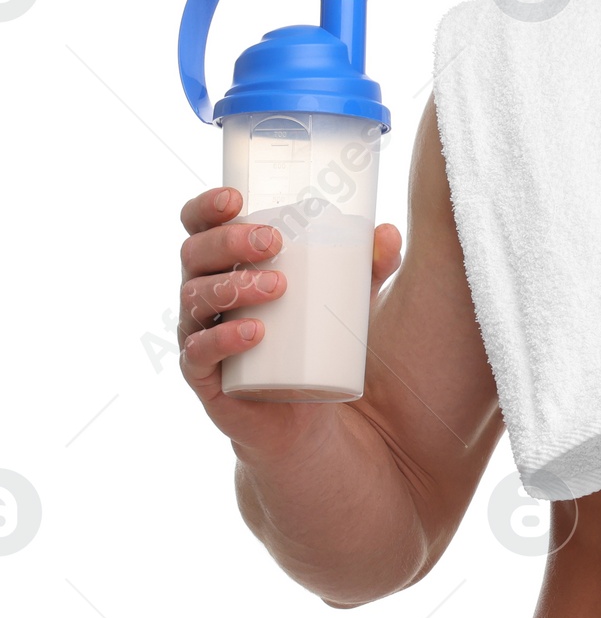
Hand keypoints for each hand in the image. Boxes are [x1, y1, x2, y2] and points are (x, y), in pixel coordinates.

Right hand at [176, 185, 400, 450]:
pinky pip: (198, 354)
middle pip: (194, 255)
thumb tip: (388, 232)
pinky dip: (222, 340)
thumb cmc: (313, 345)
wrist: (304, 420)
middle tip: (273, 241)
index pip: (198, 227)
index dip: (206, 207)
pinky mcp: (205, 378)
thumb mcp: (345, 304)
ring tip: (277, 285)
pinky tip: (252, 332)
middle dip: (229, 241)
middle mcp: (203, 297)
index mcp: (225, 268)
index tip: (235, 197)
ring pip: (195, 299)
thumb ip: (368, 269)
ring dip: (233, 285)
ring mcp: (198, 336)